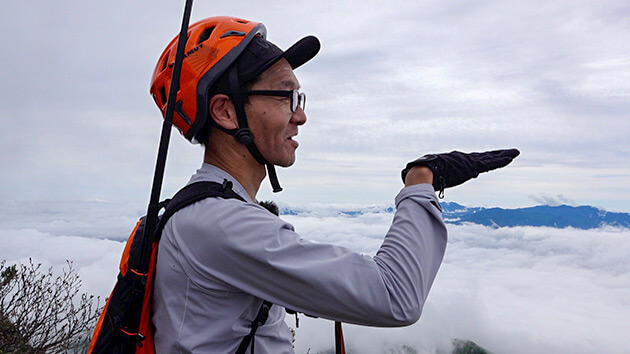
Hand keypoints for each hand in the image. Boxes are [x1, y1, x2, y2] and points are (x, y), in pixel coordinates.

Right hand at [401, 149, 519, 196]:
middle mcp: (463, 160)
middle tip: (508, 153)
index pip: (472, 162)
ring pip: (489, 159)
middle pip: (483, 158)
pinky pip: (490, 163)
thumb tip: (423, 201)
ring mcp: (468, 162)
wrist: (422, 174)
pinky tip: (511, 156)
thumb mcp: (429, 183)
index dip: (481, 160)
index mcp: (455, 164)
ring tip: (515, 152)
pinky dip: (501, 159)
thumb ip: (431, 190)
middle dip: (495, 155)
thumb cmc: (421, 180)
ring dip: (503, 156)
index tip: (488, 159)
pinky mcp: (472, 166)